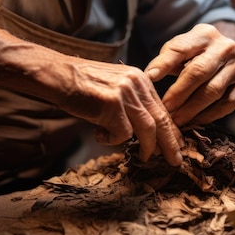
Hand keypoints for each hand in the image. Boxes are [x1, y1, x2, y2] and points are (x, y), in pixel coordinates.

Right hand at [59, 59, 183, 165]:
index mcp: (139, 78)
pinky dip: (113, 140)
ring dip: (148, 147)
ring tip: (145, 158)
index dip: (170, 129)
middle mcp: (136, 83)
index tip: (177, 144)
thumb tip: (145, 130)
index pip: (161, 107)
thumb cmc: (81, 84)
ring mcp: (124, 93)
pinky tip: (99, 135)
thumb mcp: (114, 86)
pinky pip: (122, 133)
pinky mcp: (111, 104)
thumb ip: (131, 102)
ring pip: (147, 128)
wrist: (58, 74)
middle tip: (176, 160)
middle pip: (160, 118)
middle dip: (170, 142)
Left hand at [144, 23, 234, 126]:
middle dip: (179, 94)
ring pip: (213, 91)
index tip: (149, 79)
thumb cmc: (197, 53)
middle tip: (164, 110)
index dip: (164, 64)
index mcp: (205, 34)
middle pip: (199, 72)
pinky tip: (194, 122)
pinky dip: (209, 115)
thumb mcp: (181, 48)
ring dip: (192, 109)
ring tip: (176, 121)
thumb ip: (166, 59)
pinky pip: (227, 104)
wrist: (228, 53)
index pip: (182, 48)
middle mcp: (226, 48)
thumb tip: (149, 76)